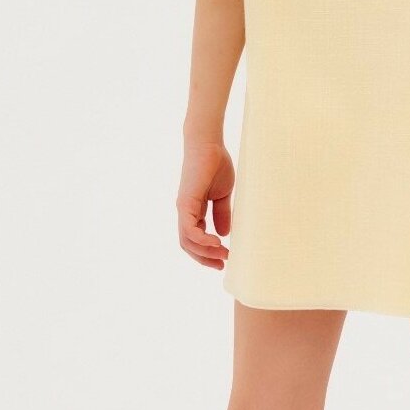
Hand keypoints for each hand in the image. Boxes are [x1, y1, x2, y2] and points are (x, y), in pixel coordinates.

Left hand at [177, 139, 233, 268]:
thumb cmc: (216, 165)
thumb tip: (224, 234)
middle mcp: (185, 212)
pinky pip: (189, 230)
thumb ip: (221, 214)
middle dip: (205, 258)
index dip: (208, 252)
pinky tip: (217, 243)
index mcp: (193, 211)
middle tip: (223, 265)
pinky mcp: (185, 203)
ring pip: (187, 241)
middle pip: (188, 245)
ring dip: (205, 253)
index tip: (225, 259)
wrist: (209, 145)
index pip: (195, 239)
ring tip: (224, 255)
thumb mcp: (222, 195)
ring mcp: (183, 208)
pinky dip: (201, 240)